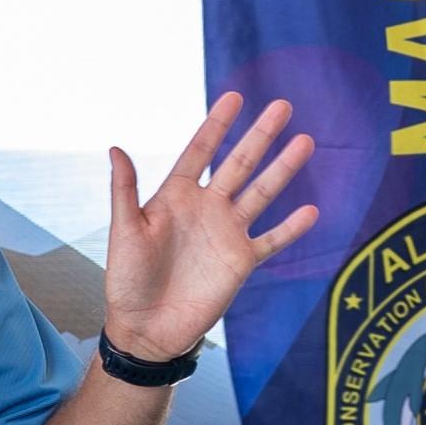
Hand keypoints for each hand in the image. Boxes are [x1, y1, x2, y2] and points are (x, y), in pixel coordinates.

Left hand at [102, 95, 323, 359]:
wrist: (146, 328)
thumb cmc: (128, 280)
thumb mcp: (124, 231)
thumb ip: (124, 190)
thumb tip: (115, 147)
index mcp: (176, 196)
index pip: (200, 151)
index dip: (217, 124)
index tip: (235, 96)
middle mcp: (206, 208)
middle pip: (240, 163)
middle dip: (261, 135)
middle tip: (283, 106)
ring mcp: (227, 233)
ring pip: (262, 193)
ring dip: (283, 169)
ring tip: (305, 141)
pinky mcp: (241, 261)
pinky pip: (272, 240)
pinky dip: (291, 228)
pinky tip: (311, 210)